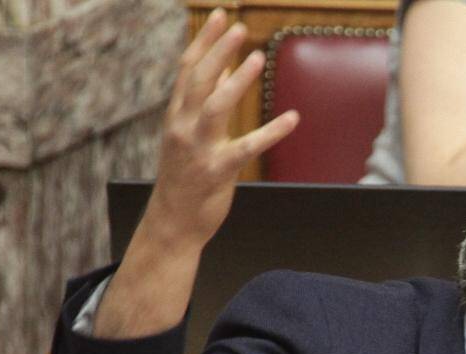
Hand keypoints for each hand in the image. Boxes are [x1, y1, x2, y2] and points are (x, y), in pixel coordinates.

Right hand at [146, 8, 298, 251]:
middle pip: (199, 80)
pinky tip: (292, 118)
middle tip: (239, 26)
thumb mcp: (189, 134)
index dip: (204, 40)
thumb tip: (222, 66)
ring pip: (215, 106)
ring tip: (256, 57)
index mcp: (176, 115)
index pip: (188, 69)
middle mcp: (183, 127)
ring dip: (236, 80)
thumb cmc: (186, 175)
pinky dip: (271, 132)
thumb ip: (204, 100)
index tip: (220, 14)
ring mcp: (198, 149)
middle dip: (218, 51)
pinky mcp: (217, 171)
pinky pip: (247, 148)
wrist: (172, 221)